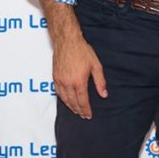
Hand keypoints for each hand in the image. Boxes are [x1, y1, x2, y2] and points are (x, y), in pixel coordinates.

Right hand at [40, 0, 107, 117]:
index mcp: (79, 81)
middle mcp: (68, 83)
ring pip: (64, 99)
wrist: (67, 41)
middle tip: (83, 116)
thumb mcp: (96, 65)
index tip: (89, 115)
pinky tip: (67, 101)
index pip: (82, 100)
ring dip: (70, 106)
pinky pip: (58, 93)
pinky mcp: (55, 77)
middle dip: (78, 110)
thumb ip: (100, 82)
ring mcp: (60, 81)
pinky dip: (63, 99)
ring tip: (76, 111)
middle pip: (73, 102)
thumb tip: (104, 94)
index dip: (86, 110)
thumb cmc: (83, 51)